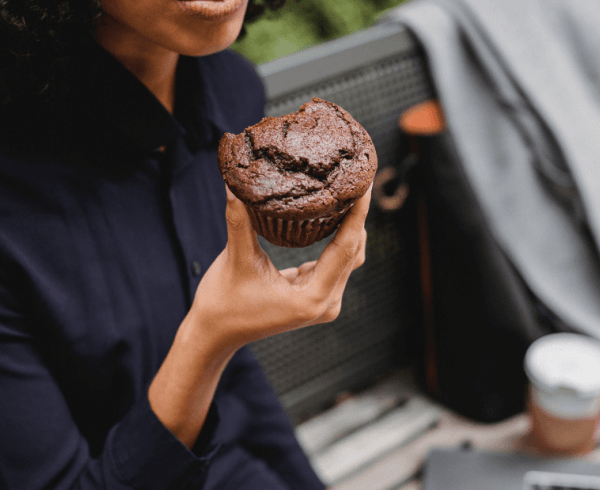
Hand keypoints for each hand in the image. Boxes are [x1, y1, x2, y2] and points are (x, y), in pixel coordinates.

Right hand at [191, 184, 370, 352]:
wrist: (216, 334)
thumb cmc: (224, 304)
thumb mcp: (235, 259)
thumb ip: (239, 220)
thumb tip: (233, 184)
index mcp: (312, 298)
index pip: (345, 248)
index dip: (357, 214)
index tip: (365, 183)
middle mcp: (325, 303)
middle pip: (352, 252)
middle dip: (357, 215)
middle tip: (359, 176)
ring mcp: (322, 302)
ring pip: (346, 257)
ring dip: (349, 226)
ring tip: (350, 190)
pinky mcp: (315, 295)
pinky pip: (334, 262)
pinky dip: (335, 239)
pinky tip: (333, 214)